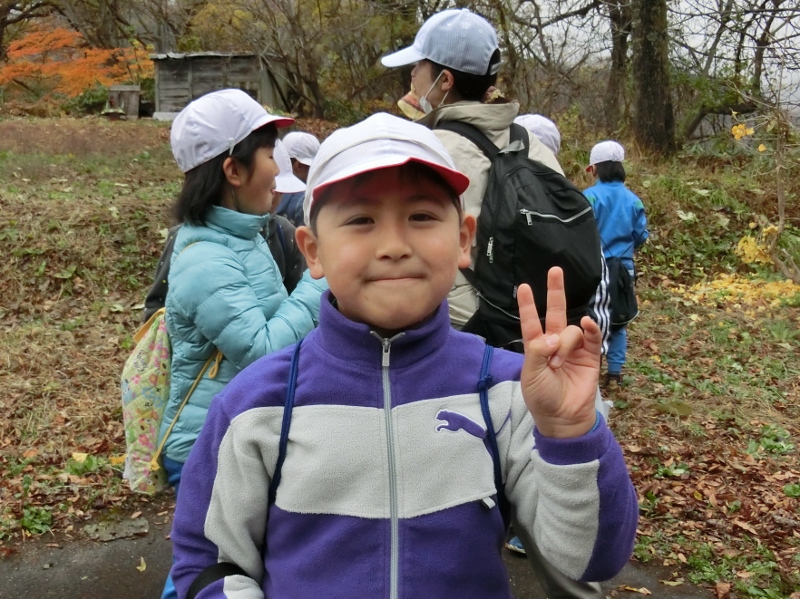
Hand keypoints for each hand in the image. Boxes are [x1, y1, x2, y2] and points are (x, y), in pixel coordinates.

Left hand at [518, 267, 601, 437]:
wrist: (563, 418)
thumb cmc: (542, 397)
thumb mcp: (531, 376)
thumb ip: (537, 353)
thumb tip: (551, 337)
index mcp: (535, 347)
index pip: (530, 322)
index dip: (527, 305)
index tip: (522, 287)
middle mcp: (554, 344)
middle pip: (555, 312)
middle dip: (555, 292)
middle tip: (555, 270)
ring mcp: (573, 349)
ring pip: (571, 330)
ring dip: (565, 343)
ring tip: (558, 363)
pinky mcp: (590, 356)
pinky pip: (592, 336)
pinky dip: (591, 328)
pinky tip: (589, 323)